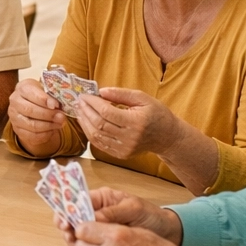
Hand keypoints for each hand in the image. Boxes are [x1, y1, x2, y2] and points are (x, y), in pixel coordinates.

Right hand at [8, 78, 65, 154]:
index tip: (56, 104)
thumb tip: (64, 81)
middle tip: (62, 116)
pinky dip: (45, 135)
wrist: (33, 109)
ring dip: (49, 126)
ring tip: (61, 123)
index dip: (44, 99)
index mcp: (22, 87)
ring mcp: (15, 117)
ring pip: (32, 125)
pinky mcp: (18, 130)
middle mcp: (15, 101)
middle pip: (30, 110)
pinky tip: (53, 130)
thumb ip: (56, 84)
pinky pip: (32, 136)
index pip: (30, 93)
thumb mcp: (47, 87)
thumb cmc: (43, 96)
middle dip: (49, 114)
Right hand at [53, 187, 183, 245]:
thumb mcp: (134, 209)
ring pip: (78, 236)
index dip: (67, 211)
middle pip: (73, 220)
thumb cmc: (152, 216)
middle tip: (69, 237)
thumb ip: (113, 212)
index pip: (76, 202)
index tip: (65, 222)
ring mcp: (99, 231)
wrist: (168, 234)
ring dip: (74, 241)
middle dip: (68, 228)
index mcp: (101, 199)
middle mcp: (96, 214)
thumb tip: (93, 218)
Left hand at [75, 87, 197, 161]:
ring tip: (79, 110)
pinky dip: (90, 133)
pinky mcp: (121, 154)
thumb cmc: (156, 114)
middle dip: (85, 111)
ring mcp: (125, 148)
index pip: (107, 112)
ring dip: (84, 122)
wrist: (167, 137)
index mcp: (136, 122)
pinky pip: (100, 144)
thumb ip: (121, 94)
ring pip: (96, 136)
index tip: (84, 95)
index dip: (93, 103)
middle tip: (78, 101)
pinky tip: (85, 122)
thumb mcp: (143, 98)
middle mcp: (129, 138)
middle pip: (99, 124)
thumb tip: (100, 91)